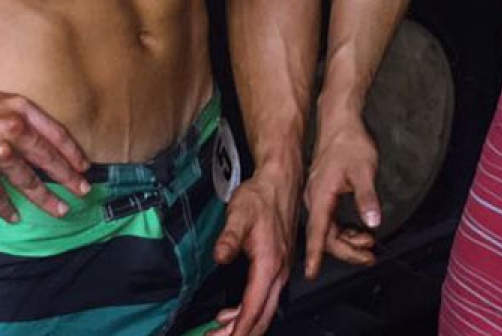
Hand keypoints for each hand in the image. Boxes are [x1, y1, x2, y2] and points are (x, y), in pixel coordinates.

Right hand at [0, 82, 90, 221]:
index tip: (82, 163)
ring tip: (59, 209)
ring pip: (30, 181)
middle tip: (83, 189)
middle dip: (69, 177)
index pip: (55, 131)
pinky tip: (14, 216)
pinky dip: (8, 208)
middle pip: (49, 158)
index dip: (71, 150)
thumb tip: (22, 122)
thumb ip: (6, 109)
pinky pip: (1, 196)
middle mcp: (13, 129)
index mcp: (16, 107)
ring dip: (47, 199)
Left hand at [208, 165, 299, 335]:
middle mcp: (280, 271)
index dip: (238, 328)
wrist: (280, 181)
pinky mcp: (280, 266)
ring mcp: (282, 270)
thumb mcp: (240, 213)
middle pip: (263, 316)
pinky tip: (232, 313)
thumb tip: (219, 256)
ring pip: (266, 309)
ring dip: (244, 324)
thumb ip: (229, 237)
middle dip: (240, 333)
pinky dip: (249, 311)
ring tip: (220, 332)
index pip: (254, 307)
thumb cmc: (261, 196)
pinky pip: (267, 298)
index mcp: (270, 263)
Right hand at [301, 119, 381, 277]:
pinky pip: (331, 220)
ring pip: (329, 230)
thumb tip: (373, 221)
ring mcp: (318, 197)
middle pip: (326, 236)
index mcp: (320, 195)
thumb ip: (367, 198)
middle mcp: (315, 199)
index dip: (316, 254)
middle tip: (368, 258)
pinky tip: (361, 232)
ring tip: (369, 246)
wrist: (340, 122)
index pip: (317, 232)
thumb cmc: (349, 142)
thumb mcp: (364, 170)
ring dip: (349, 241)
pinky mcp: (323, 194)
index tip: (312, 272)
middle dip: (347, 251)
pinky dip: (346, 230)